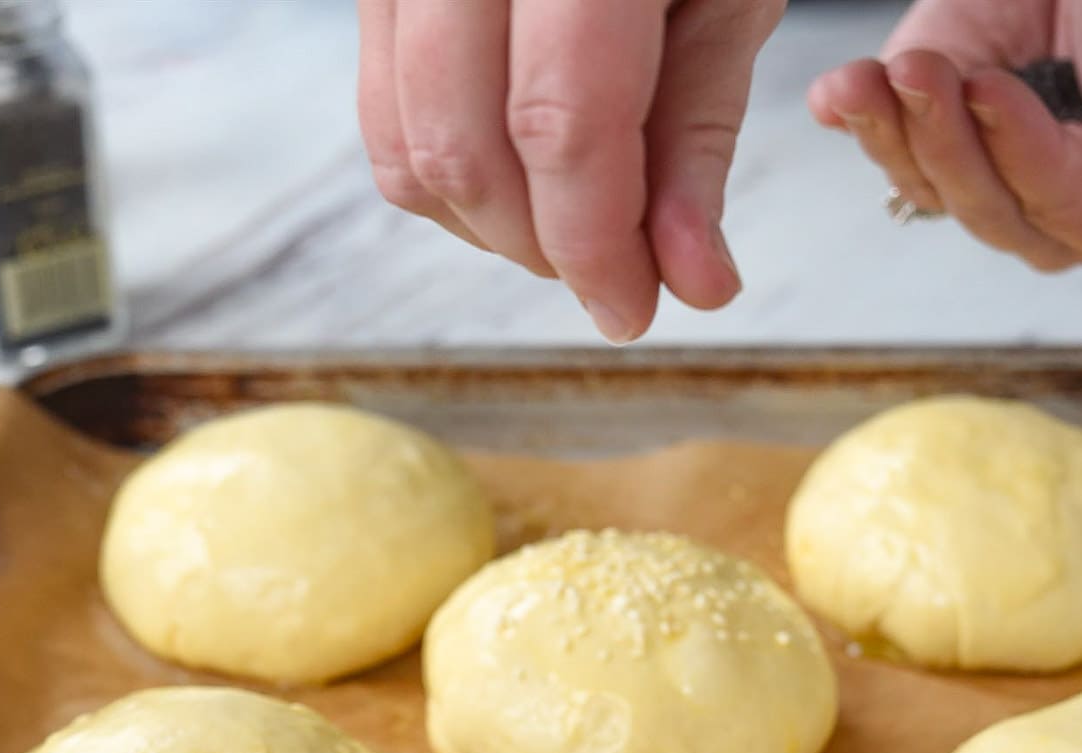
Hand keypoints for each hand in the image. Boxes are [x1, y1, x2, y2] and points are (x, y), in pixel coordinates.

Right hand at [357, 0, 784, 341]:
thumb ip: (698, 141)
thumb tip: (692, 284)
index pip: (561, 122)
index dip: (596, 244)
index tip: (635, 310)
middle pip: (465, 148)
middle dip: (541, 248)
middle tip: (611, 272)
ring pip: (407, 146)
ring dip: (489, 226)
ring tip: (571, 219)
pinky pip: (382, 112)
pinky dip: (447, 177)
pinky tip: (518, 174)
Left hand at [808, 0, 1081, 270]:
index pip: (1058, 200)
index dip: (1022, 150)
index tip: (990, 88)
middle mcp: (1036, 212)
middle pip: (983, 202)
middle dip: (951, 134)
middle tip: (927, 71)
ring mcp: (972, 178)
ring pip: (927, 181)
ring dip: (900, 124)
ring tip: (899, 68)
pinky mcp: (919, 139)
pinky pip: (882, 143)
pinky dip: (856, 113)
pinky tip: (840, 92)